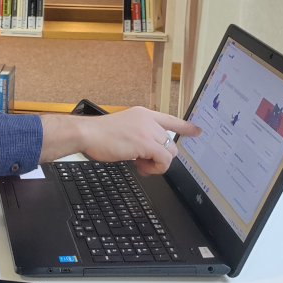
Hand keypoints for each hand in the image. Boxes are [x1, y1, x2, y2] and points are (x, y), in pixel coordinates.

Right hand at [76, 106, 201, 174]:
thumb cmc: (97, 134)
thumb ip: (137, 136)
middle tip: (142, 163)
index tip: (196, 130)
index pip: (170, 119)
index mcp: (142, 114)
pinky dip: (156, 168)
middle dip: (159, 156)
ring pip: (170, 152)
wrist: (86, 133)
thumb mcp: (122, 128)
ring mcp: (148, 130)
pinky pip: (164, 160)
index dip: (185, 127)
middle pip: (170, 143)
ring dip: (156, 164)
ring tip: (140, 165)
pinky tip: (141, 167)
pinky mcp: (146, 143)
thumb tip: (145, 153)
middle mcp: (148, 120)